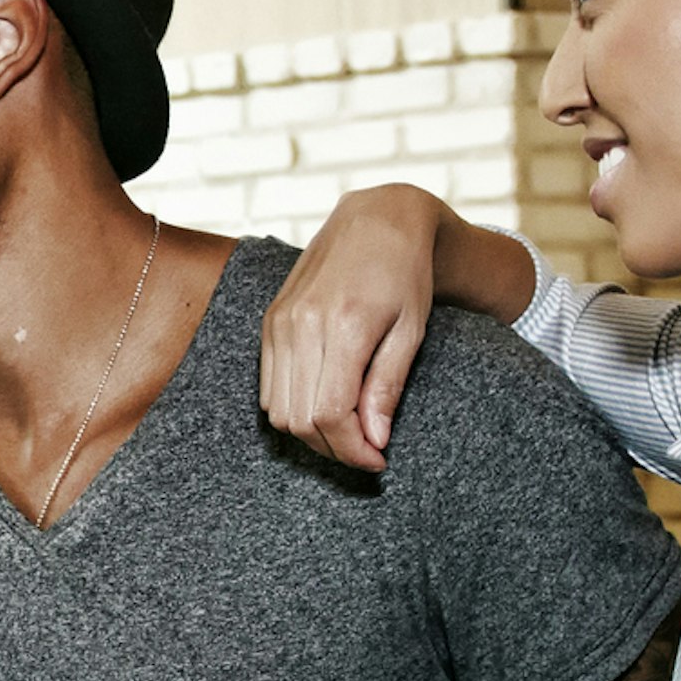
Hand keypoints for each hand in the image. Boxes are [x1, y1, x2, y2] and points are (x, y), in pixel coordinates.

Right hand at [261, 184, 448, 472]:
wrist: (376, 220)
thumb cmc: (405, 273)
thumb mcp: (411, 330)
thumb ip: (387, 386)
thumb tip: (373, 441)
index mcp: (342, 326)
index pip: (329, 414)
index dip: (352, 450)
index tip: (378, 460)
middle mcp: (300, 325)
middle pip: (300, 419)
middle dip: (334, 448)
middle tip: (367, 451)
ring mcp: (278, 323)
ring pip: (278, 410)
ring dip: (311, 433)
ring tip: (349, 430)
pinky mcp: (269, 322)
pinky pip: (269, 388)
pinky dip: (294, 408)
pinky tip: (326, 404)